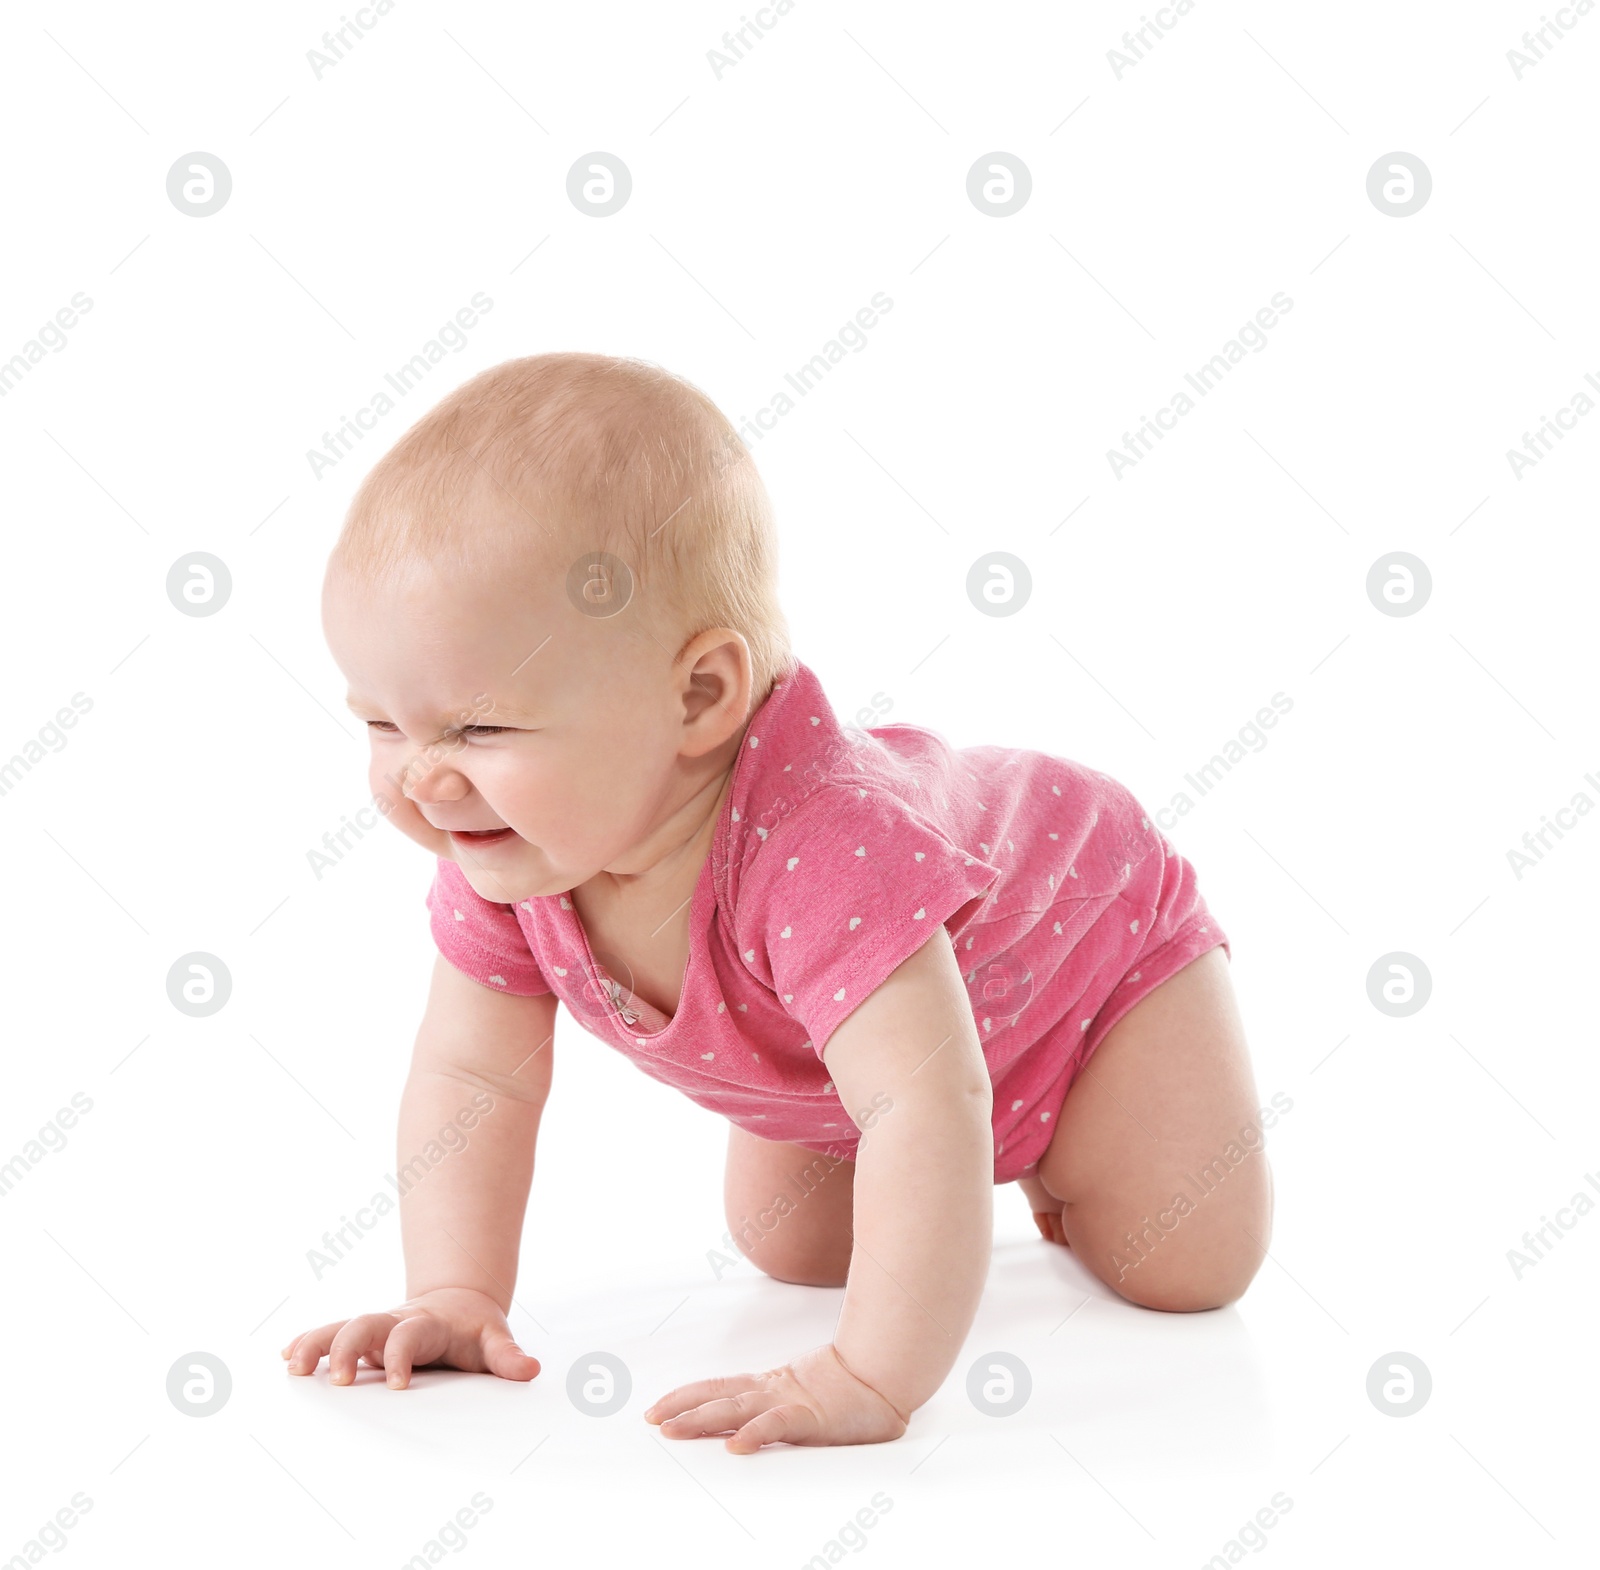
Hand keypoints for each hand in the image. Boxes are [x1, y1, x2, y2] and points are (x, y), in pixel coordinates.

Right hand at [281, 1286, 539, 1388]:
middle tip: (340, 1382)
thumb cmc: (474, 1328)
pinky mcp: (362, 1336)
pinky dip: (309, 1342)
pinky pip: (331, 1334)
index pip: (410, 1335)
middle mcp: (395, 1320)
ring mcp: (375, 1327)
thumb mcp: (494, 1338)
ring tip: (294, 1367)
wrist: (458, 1301)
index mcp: (428, 1322)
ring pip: (341, 1326)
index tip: (399, 1384)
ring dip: (317, 1343)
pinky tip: (287, 1357)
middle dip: (349, 1348)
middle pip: (366, 1323)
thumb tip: (530, 1370)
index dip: (402, 1356)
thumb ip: (507, 1356)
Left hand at [644, 1342, 908, 1452]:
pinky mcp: (810, 1418)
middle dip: (682, 1408)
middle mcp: (771, 1392)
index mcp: (768, 1386)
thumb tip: (743, 1421)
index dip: (686, 1396)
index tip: (656, 1408)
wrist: (883, 1378)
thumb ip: (775, 1406)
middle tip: (651, 1419)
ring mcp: (788, 1402)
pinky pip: (777, 1427)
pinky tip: (735, 1445)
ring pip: (737, 1409)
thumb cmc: (847, 1390)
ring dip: (702, 1419)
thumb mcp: (802, 1399)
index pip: (718, 1388)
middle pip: (717, 1398)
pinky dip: (754, 1434)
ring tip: (672, 1429)